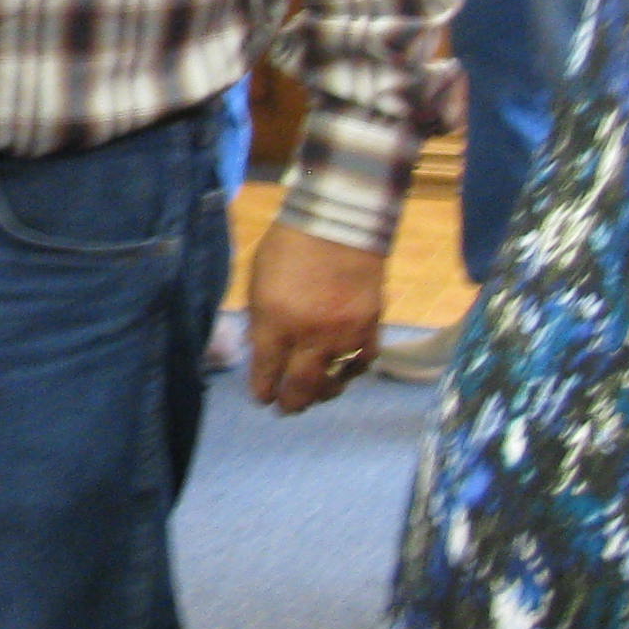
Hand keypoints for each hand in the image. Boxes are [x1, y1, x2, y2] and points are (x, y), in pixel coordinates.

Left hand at [244, 222, 388, 413]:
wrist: (339, 220)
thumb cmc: (289, 245)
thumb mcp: (258, 280)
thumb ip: (260, 319)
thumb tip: (262, 349)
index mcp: (275, 321)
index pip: (266, 372)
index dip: (262, 391)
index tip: (262, 398)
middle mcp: (309, 335)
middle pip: (300, 387)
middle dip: (291, 403)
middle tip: (287, 407)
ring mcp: (343, 334)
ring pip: (334, 382)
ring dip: (323, 393)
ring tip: (317, 393)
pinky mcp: (370, 327)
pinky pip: (362, 363)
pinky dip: (352, 371)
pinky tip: (344, 369)